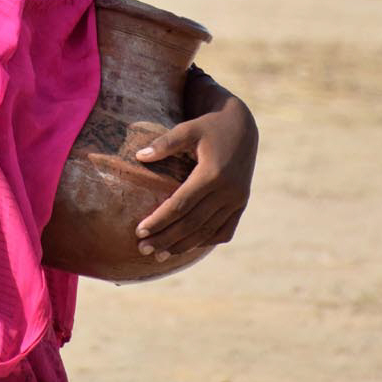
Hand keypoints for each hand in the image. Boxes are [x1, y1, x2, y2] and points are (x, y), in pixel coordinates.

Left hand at [131, 68, 257, 260]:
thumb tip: (140, 157)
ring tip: (159, 254)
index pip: (180, 205)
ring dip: (183, 245)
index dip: (159, 220)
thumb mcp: (187, 129)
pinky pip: (225, 230)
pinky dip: (206, 241)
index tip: (139, 231)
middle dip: (166, 238)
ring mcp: (237, 200)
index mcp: (212, 174)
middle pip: (192, 223)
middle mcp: (228, 191)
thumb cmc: (208, 126)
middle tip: (143, 249)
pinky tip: (187, 247)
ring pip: (207, 231)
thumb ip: (165, 143)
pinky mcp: (241, 204)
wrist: (242, 126)